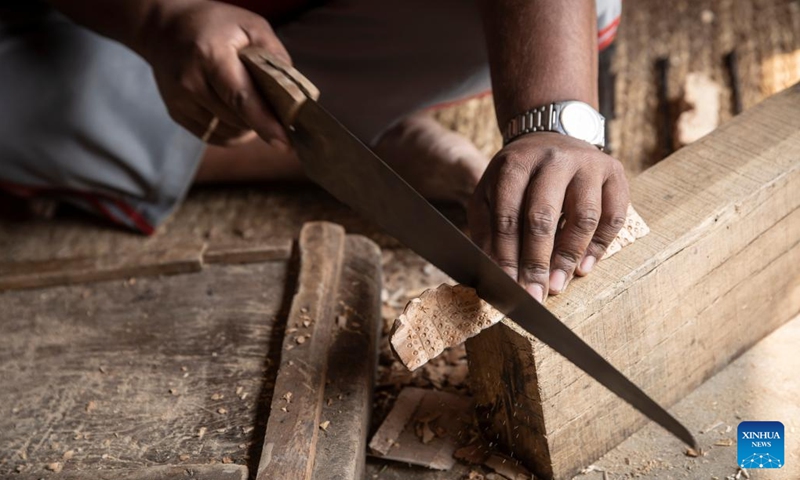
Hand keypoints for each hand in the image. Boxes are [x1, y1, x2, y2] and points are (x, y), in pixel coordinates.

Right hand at [140, 0, 288, 146]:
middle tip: (277, 111)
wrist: (163, 28)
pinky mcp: (177, 113)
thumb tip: (294, 93)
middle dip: (263, 120)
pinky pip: (214, 136)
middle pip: (237, 120)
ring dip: (248, 128)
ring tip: (254, 106)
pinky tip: (237, 114)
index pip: (241, 98)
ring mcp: (180, 101)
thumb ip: (274, 56)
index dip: (265, 123)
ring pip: (228, 132)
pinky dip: (232, 131)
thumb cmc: (213, 24)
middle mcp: (190, 82)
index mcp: (210, 56)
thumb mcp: (250, 26)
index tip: (285, 142)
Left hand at [468, 133, 629, 301]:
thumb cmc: (517, 177)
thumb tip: (492, 272)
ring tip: (558, 285)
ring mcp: (587, 164)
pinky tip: (584, 268)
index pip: (508, 215)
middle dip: (537, 261)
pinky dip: (600, 245)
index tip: (508, 285)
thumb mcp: (489, 193)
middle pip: (544, 216)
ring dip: (569, 257)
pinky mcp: (614, 172)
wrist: (551, 138)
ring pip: (583, 216)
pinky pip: (614, 215)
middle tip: (535, 294)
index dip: (507, 254)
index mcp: (516, 163)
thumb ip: (487, 230)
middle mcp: (553, 159)